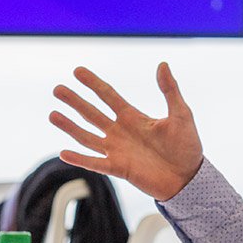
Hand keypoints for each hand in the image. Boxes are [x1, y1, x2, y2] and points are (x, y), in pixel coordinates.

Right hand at [50, 63, 203, 200]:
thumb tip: (163, 64)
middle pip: (91, 113)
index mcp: (133, 117)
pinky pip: (95, 163)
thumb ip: (170, 90)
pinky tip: (63, 152)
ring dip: (70, 126)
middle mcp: (120, 132)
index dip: (93, 83)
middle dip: (74, 101)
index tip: (78, 71)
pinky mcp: (119, 168)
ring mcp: (117, 150)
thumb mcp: (181, 114)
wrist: (189, 178)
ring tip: (52, 114)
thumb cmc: (187, 146)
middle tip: (57, 89)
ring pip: (87, 136)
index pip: (108, 96)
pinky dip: (79, 159)